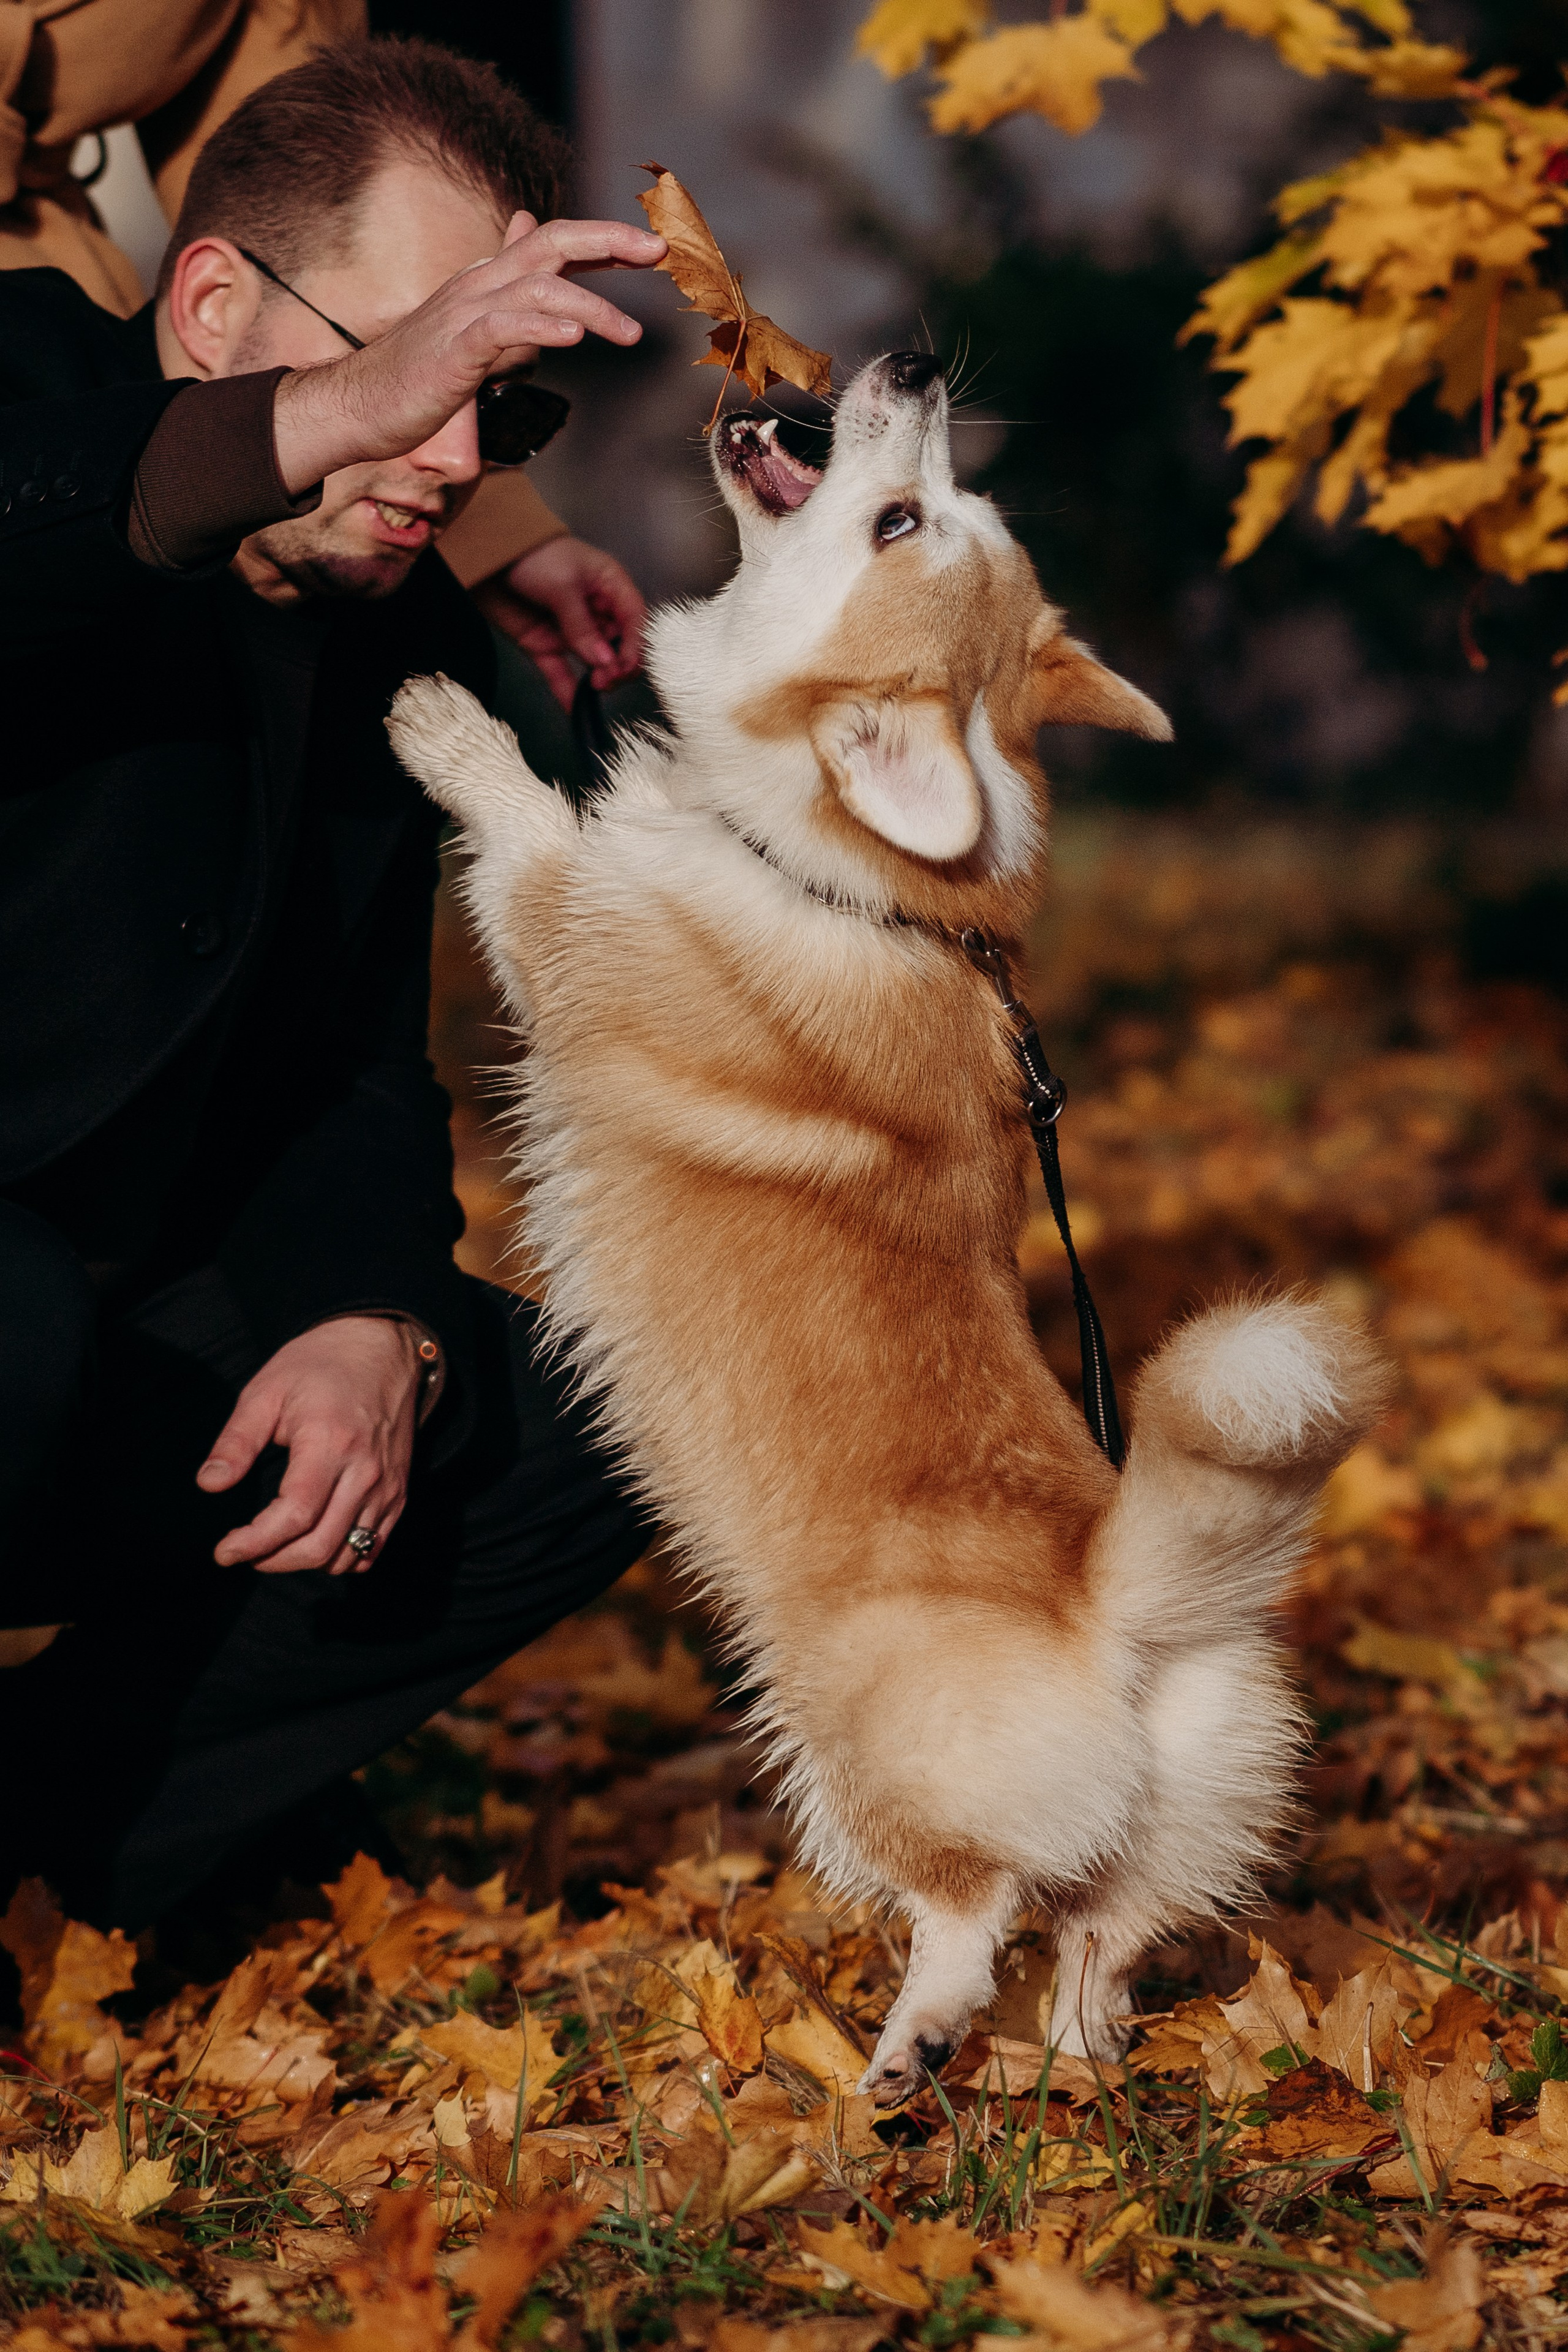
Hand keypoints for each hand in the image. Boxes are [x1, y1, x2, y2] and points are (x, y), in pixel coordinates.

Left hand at [196, 1316, 420, 1574]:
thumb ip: (237, 1441)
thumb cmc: (317, 1365)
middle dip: (273, 1560)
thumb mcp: (266, 1391)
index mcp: (329, 1443)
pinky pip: (373, 1547)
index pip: (293, 1515)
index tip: (224, 1551)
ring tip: (274, 1546)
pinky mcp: (399, 1491)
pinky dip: (342, 1557)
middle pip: (320, 1546)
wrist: (382, 1347)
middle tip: (243, 1551)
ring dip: (305, 1562)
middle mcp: (365, 1471)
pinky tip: (314, 1540)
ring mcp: (387, 1485)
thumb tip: (209, 1484)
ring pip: (347, 1555)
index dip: (254, 1543)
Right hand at [272, 212, 665, 494]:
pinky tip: (576, 340)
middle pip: (551, 244)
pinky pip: (506, 328)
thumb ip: (510, 308)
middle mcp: (478, 286)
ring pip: (540, 288)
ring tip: (631, 332)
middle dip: (608, 243)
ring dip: (593, 307)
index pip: (551, 245)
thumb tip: (538, 278)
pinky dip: (544, 329)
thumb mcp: (474, 337)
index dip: (601, 241)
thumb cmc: (418, 380)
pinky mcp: (454, 349)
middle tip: (658, 253)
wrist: (359, 407)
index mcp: (487, 282)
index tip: (650, 249)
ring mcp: (465, 314)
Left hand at [473, 535, 645, 708]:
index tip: (626, 665)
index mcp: (608, 586)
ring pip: (594, 663)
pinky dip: (567, 690)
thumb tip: (603, 661)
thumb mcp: (562, 585)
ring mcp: (571, 629)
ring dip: (599, 678)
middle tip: (607, 677)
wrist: (484, 554)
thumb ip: (582, 626)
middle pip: (619, 645)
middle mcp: (594, 610)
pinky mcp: (545, 643)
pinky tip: (575, 708)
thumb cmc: (530, 553)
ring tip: (596, 686)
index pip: (634, 619)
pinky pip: (561, 671)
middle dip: (618, 664)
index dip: (635, 643)